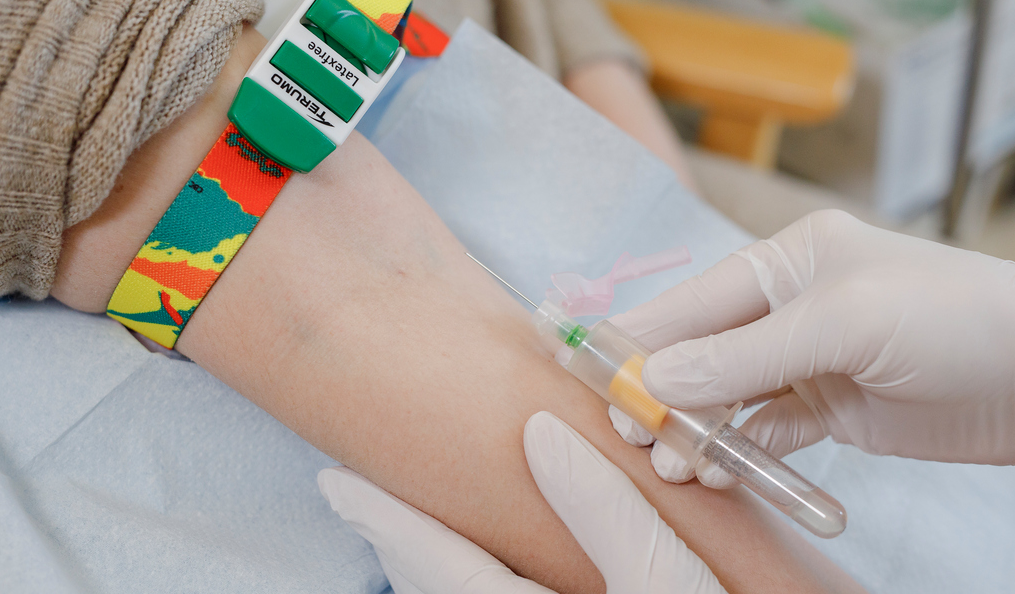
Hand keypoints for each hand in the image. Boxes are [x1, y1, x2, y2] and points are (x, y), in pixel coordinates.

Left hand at [318, 411, 724, 593]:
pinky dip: (492, 568)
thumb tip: (541, 436)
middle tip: (362, 494)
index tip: (336, 485)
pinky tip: (504, 542)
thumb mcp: (677, 587)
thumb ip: (610, 515)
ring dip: (445, 556)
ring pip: (481, 593)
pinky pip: (516, 593)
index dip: (389, 524)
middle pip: (448, 587)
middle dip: (405, 541)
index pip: (447, 572)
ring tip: (418, 513)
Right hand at [609, 209, 1014, 483]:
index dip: (640, 336)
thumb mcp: (844, 324)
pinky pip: (766, 430)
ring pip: (727, 395)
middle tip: (629, 432)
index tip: (586, 369)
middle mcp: (791, 306)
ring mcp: (809, 361)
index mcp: (788, 260)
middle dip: (661, 390)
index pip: (694, 299)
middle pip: (701, 350)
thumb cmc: (952, 319)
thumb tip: (656, 378)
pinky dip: (737, 450)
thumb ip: (743, 354)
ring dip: (695, 428)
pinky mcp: (830, 409)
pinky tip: (716, 469)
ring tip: (672, 463)